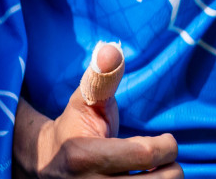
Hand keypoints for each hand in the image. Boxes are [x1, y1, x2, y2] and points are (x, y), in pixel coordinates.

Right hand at [18, 44, 180, 177]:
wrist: (43, 166)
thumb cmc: (74, 128)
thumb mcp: (85, 100)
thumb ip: (102, 77)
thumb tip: (112, 50)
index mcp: (84, 155)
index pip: (146, 155)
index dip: (167, 146)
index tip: (167, 141)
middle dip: (172, 169)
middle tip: (167, 161)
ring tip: (159, 174)